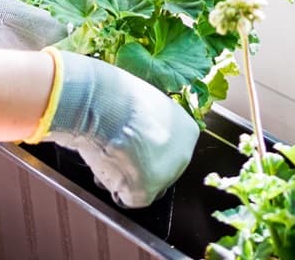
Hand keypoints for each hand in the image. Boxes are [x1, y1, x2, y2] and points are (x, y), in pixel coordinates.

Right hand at [40, 52, 198, 207]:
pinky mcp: (145, 192)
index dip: (146, 146)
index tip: (132, 138)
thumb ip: (150, 123)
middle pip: (158, 169)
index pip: (169, 149)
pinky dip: (113, 185)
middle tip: (118, 149)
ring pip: (142, 185)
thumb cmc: (121, 96)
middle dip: (137, 165)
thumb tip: (138, 130)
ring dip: (125, 176)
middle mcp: (184, 156)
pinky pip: (127, 197)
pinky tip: (107, 165)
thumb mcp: (147, 103)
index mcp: (188, 131)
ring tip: (109, 154)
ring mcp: (166, 177)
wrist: (105, 106)